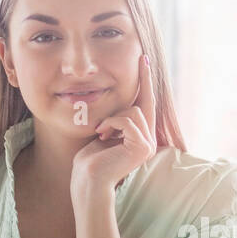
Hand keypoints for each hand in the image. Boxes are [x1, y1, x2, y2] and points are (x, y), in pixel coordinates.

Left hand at [70, 53, 156, 207]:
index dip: (146, 82)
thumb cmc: (90, 159)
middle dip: (142, 80)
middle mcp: (148, 140)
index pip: (146, 104)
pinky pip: (127, 120)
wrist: (87, 180)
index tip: (144, 60)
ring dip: (112, 117)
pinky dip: (111, 123)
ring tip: (101, 132)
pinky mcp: (142, 147)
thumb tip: (118, 97)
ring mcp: (147, 145)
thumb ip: (116, 118)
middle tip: (141, 57)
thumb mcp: (104, 131)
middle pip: (145, 103)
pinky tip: (102, 136)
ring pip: (133, 111)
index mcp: (140, 137)